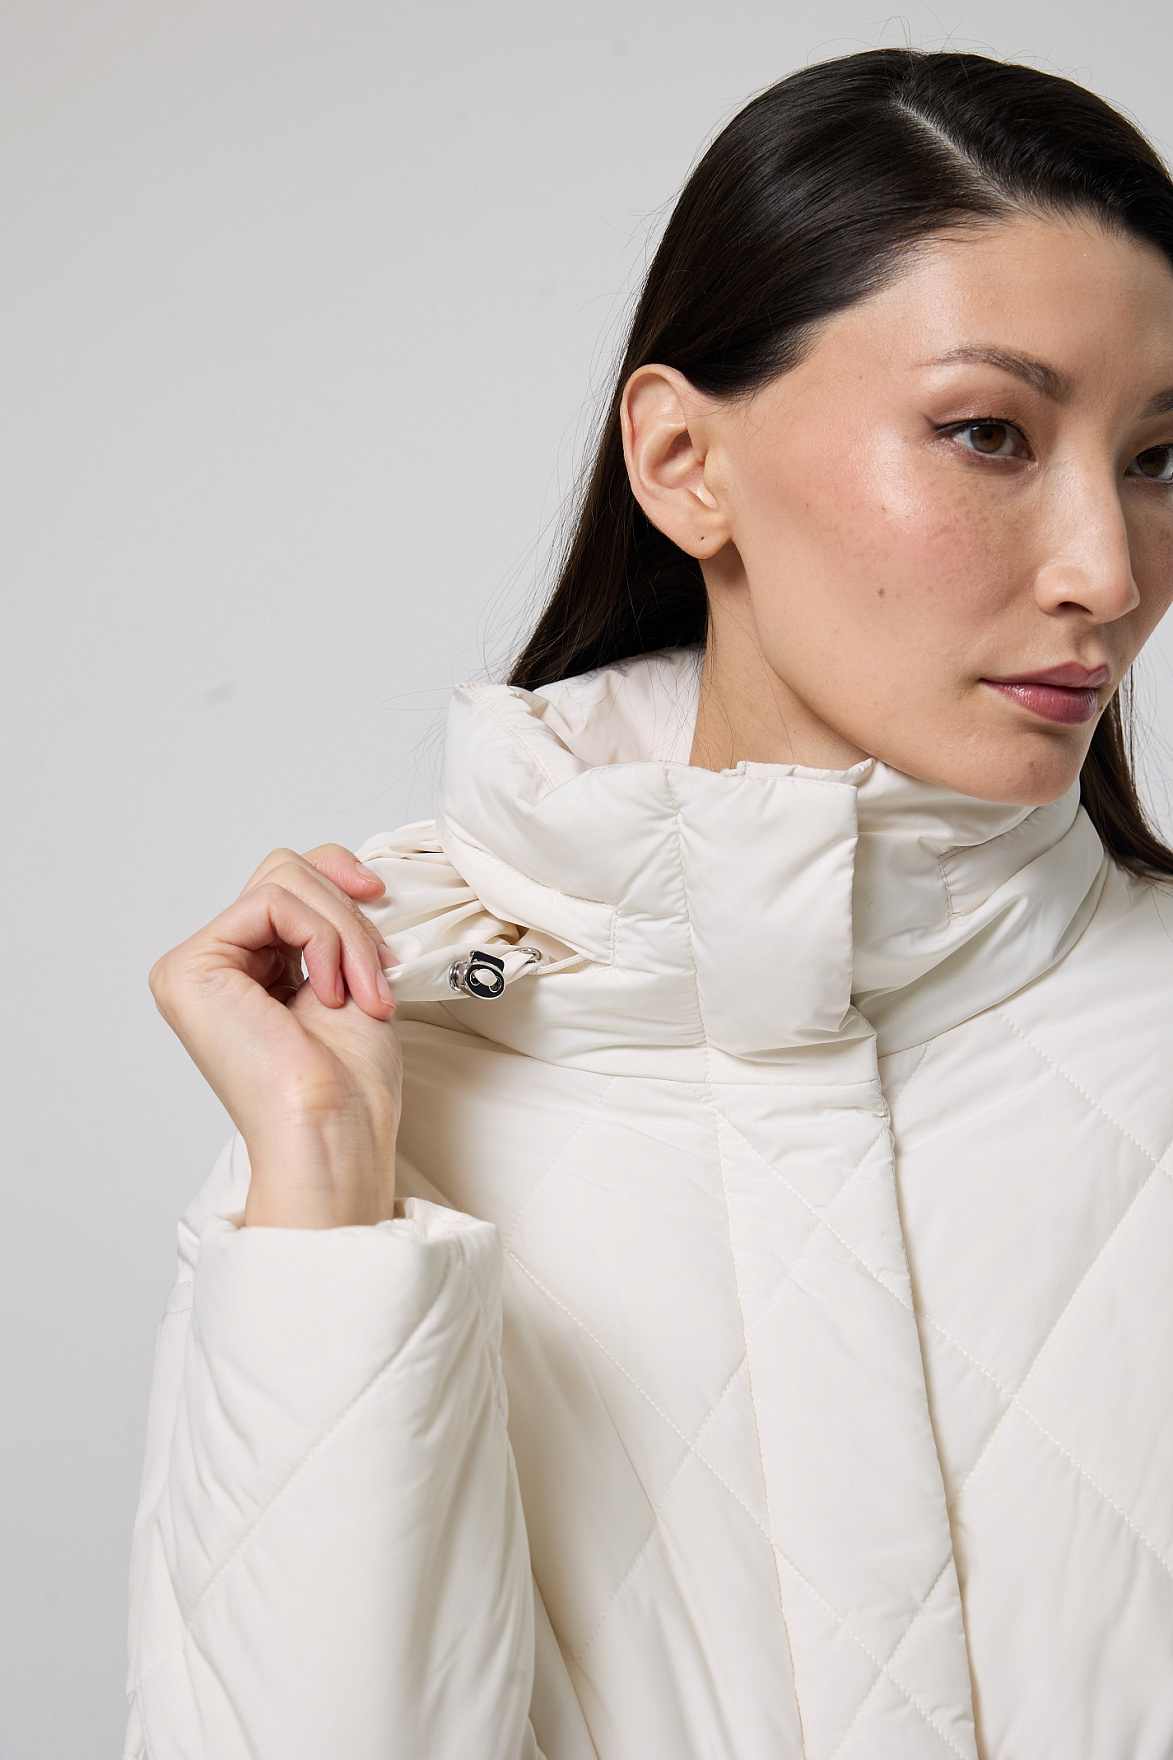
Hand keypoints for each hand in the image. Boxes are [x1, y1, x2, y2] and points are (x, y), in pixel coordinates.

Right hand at [149, 845, 401, 1228]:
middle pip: (284, 873)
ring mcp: (195, 967)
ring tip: (360, 992)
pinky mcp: (189, 969)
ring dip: (344, 933)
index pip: (287, 882)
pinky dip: (321, 939)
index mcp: (246, 968)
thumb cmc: (348, 1080)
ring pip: (283, 882)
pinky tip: (328, 991)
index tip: (379, 901)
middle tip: (375, 974)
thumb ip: (332, 917)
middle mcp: (214, 965)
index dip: (339, 878)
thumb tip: (351, 871)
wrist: (335, 1128)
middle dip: (347, 914)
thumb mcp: (351, 973)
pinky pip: (272, 903)